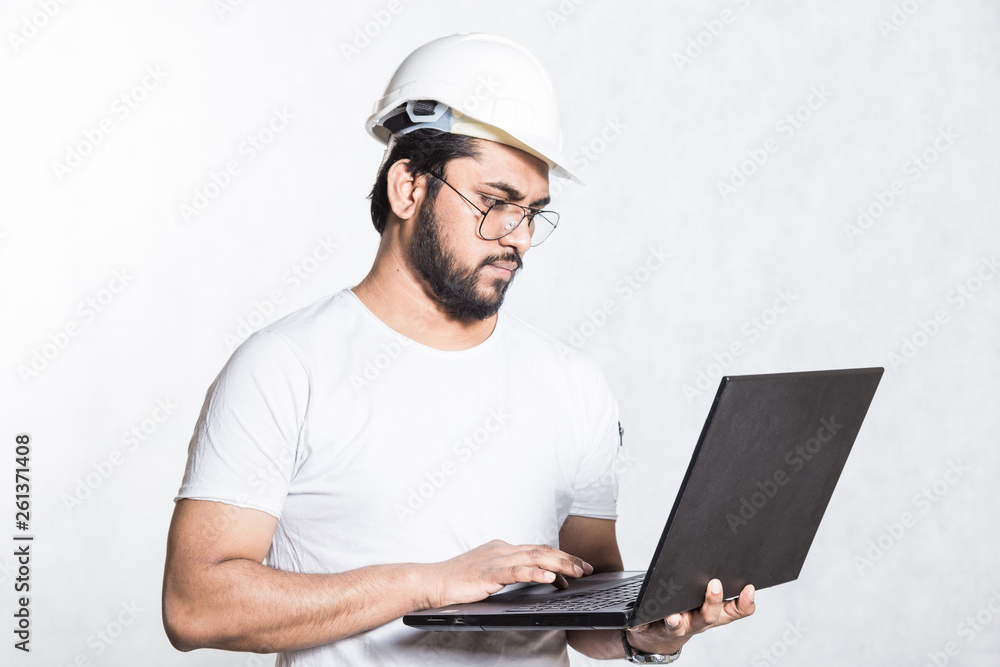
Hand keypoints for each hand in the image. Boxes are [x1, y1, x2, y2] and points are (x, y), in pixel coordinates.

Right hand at [421, 539, 593, 608]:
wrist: (433, 581)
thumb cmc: (459, 581)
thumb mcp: (490, 573)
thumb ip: (511, 572)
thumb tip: (537, 577)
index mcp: (503, 548)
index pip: (539, 549)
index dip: (561, 556)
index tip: (579, 565)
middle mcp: (502, 549)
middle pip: (542, 550)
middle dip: (567, 558)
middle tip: (587, 568)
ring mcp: (495, 559)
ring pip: (534, 557)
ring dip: (559, 564)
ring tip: (576, 572)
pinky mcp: (488, 573)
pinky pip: (516, 571)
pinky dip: (535, 573)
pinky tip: (549, 577)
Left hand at [625, 579, 755, 655]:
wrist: (658, 635)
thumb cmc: (686, 609)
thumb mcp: (705, 599)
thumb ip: (716, 583)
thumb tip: (724, 553)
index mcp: (712, 613)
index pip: (735, 611)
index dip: (745, 603)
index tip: (748, 588)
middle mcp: (696, 622)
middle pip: (709, 617)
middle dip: (713, 602)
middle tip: (715, 585)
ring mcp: (675, 627)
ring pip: (678, 626)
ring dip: (676, 621)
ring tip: (673, 616)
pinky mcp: (651, 628)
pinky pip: (644, 627)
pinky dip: (640, 624)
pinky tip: (635, 621)